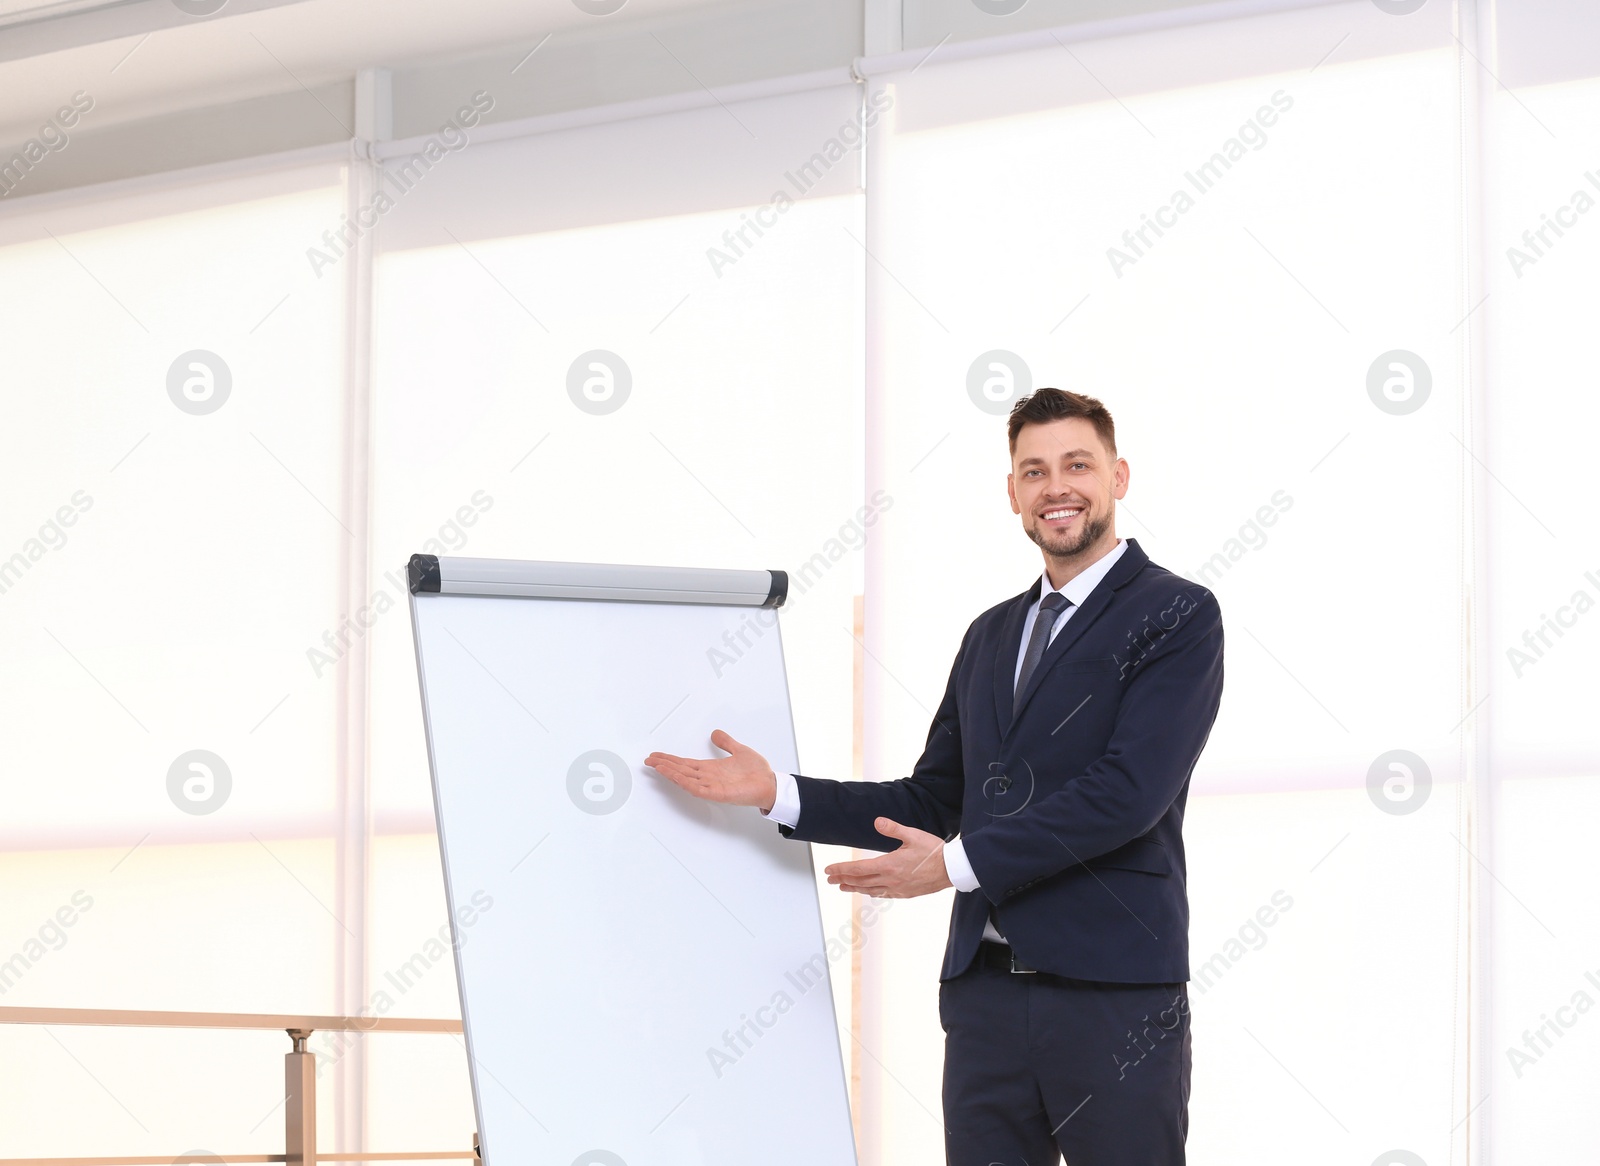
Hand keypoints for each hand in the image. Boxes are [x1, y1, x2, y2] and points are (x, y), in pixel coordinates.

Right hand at [645, 729, 777, 811]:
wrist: (770, 784)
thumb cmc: (757, 773)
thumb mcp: (739, 750)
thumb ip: (726, 743)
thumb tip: (716, 733)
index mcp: (711, 768)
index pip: (685, 763)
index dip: (670, 759)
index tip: (657, 756)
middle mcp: (708, 777)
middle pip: (681, 770)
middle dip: (664, 765)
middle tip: (648, 760)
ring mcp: (712, 786)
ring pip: (685, 778)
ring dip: (671, 772)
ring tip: (657, 766)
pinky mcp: (718, 793)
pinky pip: (698, 788)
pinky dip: (685, 783)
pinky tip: (676, 777)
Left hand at [824, 819, 951, 897]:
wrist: (951, 869)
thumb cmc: (934, 851)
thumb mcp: (913, 835)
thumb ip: (893, 829)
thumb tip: (877, 822)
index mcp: (889, 865)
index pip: (858, 868)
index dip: (841, 869)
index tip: (828, 870)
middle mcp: (890, 880)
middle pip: (860, 881)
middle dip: (843, 879)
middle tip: (829, 879)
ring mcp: (897, 888)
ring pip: (870, 890)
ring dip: (854, 888)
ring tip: (843, 887)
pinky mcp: (905, 893)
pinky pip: (883, 894)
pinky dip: (871, 892)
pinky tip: (869, 892)